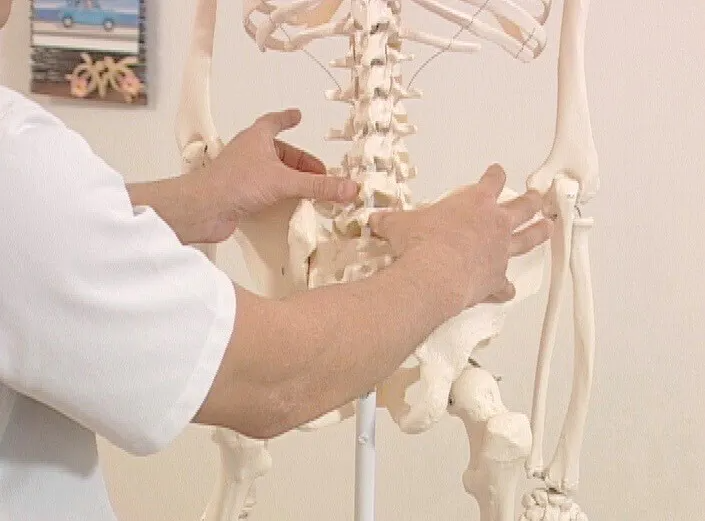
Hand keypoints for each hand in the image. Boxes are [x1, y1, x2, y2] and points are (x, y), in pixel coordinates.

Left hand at [198, 108, 358, 240]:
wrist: (203, 209)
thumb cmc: (237, 184)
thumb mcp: (285, 182)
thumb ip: (319, 186)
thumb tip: (351, 188)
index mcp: (257, 138)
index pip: (274, 121)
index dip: (287, 118)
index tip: (298, 115)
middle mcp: (248, 153)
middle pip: (279, 152)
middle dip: (301, 162)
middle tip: (321, 173)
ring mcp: (242, 175)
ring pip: (272, 173)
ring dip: (291, 180)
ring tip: (311, 190)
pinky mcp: (239, 195)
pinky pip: (264, 192)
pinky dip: (279, 196)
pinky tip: (290, 206)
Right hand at [369, 164, 551, 308]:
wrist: (433, 274)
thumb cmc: (423, 244)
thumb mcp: (399, 225)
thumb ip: (389, 221)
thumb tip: (374, 221)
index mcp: (475, 203)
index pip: (491, 181)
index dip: (495, 175)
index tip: (497, 172)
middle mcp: (494, 225)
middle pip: (523, 207)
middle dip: (532, 201)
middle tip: (538, 197)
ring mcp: (499, 252)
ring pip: (528, 239)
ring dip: (539, 233)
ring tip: (548, 228)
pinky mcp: (497, 279)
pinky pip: (505, 285)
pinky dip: (506, 288)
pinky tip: (507, 291)